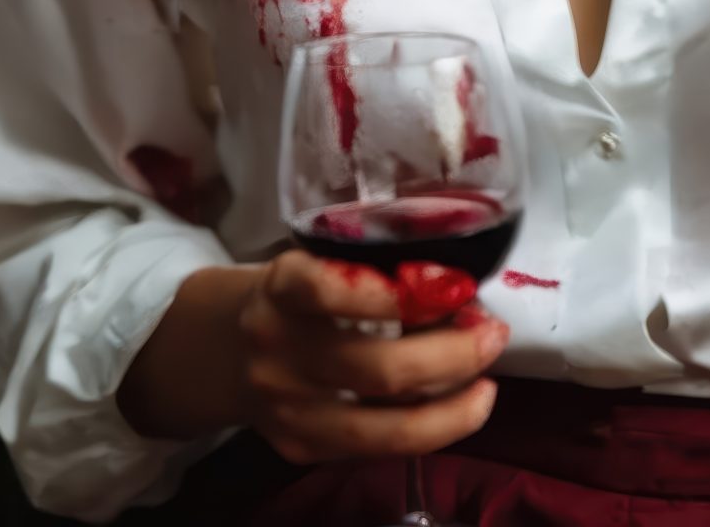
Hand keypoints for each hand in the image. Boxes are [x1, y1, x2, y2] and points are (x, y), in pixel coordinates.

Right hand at [116, 254, 509, 463]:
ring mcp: (287, 407)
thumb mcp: (310, 261)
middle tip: (494, 333)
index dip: (393, 291)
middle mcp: (279, 348)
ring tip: (489, 384)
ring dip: (452, 407)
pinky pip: (376, 448)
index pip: (328, 286)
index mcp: (281, 287)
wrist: (215, 348)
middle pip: (376, 367)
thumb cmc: (287, 293)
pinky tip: (459, 409)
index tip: (454, 281)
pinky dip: (429, 430)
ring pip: (383, 425)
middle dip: (451, 354)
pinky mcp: (299, 448)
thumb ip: (365, 270)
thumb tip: (456, 282)